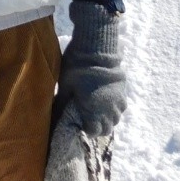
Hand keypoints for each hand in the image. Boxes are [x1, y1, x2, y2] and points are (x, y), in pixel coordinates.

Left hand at [55, 1, 125, 136]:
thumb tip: (56, 115)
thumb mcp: (65, 87)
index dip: (87, 130)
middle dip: (99, 127)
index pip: (95, 132)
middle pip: (108, 128)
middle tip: (89, 119)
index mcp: (94, 111)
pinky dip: (115, 107)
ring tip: (98, 110)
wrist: (95, 48)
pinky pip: (122, 106)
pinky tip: (106, 99)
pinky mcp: (123, 90)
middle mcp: (109, 110)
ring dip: (108, 118)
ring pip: (116, 118)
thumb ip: (62, 104)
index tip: (82, 124)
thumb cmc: (76, 68)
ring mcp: (118, 100)